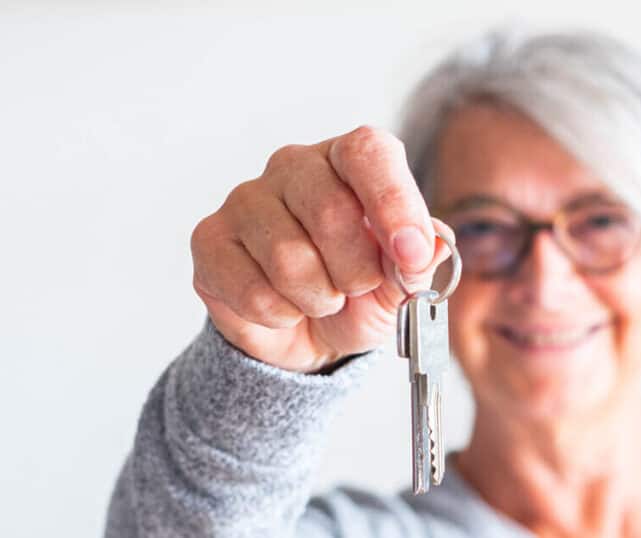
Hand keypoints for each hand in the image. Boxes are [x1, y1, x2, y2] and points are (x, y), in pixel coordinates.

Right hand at [190, 126, 452, 371]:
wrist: (310, 335)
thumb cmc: (360, 293)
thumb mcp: (403, 282)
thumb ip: (419, 262)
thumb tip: (429, 246)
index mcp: (349, 159)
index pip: (368, 153)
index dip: (394, 203)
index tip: (410, 256)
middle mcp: (295, 166)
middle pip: (331, 212)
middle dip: (357, 271)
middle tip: (358, 287)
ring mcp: (246, 198)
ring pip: (288, 258)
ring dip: (319, 298)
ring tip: (323, 298)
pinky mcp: (210, 239)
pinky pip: (252, 289)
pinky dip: (281, 314)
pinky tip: (285, 308)